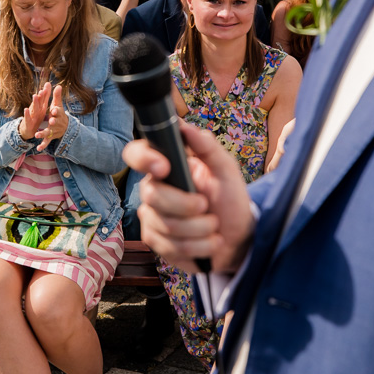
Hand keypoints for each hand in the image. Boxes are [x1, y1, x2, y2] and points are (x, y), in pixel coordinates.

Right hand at [18, 82, 53, 141]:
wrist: (27, 129)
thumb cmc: (36, 116)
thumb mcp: (42, 107)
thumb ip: (45, 96)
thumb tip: (48, 83)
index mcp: (40, 107)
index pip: (42, 99)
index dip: (45, 94)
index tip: (47, 87)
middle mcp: (35, 110)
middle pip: (38, 102)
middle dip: (40, 96)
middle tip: (42, 90)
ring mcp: (31, 116)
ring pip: (33, 109)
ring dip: (34, 102)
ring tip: (35, 96)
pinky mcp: (28, 123)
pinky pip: (27, 118)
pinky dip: (27, 114)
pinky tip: (26, 109)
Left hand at [38, 84, 68, 149]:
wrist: (65, 127)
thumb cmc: (58, 114)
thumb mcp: (57, 105)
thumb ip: (56, 96)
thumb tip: (57, 85)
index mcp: (58, 114)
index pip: (58, 112)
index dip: (56, 111)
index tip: (53, 110)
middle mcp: (56, 123)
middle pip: (55, 122)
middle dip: (53, 122)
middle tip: (50, 121)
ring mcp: (53, 130)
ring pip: (48, 132)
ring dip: (43, 134)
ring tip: (37, 135)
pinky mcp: (50, 137)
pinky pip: (46, 142)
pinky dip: (43, 145)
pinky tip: (38, 149)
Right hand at [127, 123, 255, 274]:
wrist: (237, 236)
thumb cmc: (230, 199)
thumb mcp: (226, 170)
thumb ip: (208, 147)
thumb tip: (185, 127)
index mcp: (167, 165)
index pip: (137, 154)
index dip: (144, 158)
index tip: (165, 167)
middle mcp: (153, 189)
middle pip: (152, 196)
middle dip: (186, 205)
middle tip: (207, 206)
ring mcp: (152, 216)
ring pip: (164, 224)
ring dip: (199, 229)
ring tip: (214, 226)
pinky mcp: (156, 241)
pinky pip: (170, 246)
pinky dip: (198, 246)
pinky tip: (209, 242)